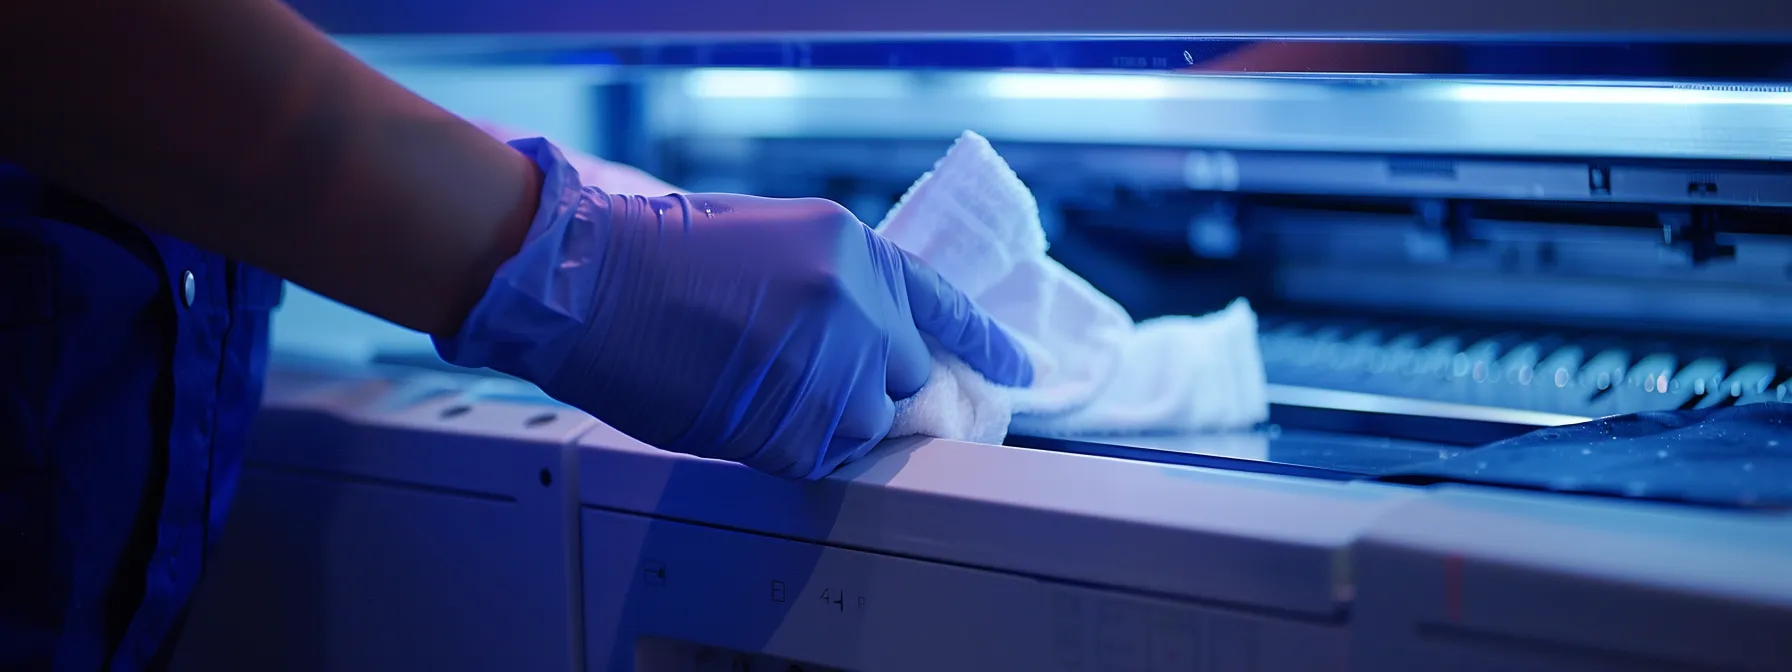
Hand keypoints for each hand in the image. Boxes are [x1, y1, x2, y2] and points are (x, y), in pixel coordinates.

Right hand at [437, 139, 1032, 477]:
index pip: (944, 306)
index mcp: (855, 250)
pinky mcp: (792, 423)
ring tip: (760, 390)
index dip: (983, 344)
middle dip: (865, 384)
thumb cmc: (660, 254)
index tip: (1016, 373)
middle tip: (806, 378)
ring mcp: (828, 368)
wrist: (590, 280)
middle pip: (901, 376)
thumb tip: (866, 337)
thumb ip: (836, 285)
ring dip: (824, 422)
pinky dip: (785, 449)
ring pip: (864, 427)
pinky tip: (742, 411)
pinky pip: (816, 459)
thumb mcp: (774, 238)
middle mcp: (857, 306)